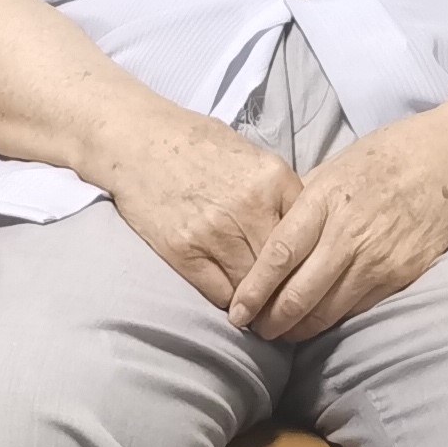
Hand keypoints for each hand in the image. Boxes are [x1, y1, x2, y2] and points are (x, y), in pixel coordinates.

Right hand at [101, 106, 301, 311]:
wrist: (138, 139)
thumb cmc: (197, 143)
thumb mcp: (251, 155)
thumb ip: (279, 192)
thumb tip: (304, 231)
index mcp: (272, 178)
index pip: (308, 236)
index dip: (309, 260)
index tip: (308, 275)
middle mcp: (248, 207)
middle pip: (283, 267)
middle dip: (285, 286)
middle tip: (289, 303)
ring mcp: (215, 232)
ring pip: (253, 287)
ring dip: (257, 299)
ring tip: (261, 307)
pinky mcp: (183, 252)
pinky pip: (220, 295)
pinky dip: (229, 301)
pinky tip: (232, 298)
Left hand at [228, 91, 447, 341]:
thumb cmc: (389, 155)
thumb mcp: (337, 165)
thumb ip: (305, 202)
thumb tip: (271, 234)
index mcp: (325, 200)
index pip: (279, 255)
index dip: (253, 290)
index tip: (236, 312)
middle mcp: (349, 234)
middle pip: (298, 295)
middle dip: (271, 321)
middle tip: (255, 330)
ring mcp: (378, 259)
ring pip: (326, 311)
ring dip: (299, 329)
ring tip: (283, 333)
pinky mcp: (402, 276)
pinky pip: (357, 310)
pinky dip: (333, 320)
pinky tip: (320, 322)